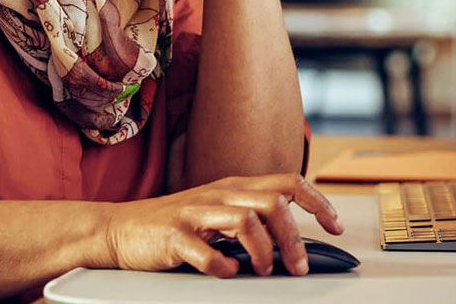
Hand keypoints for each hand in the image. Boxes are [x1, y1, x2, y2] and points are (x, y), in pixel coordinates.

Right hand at [100, 173, 343, 276]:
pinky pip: (205, 250)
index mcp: (234, 187)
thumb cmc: (174, 225)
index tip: (335, 226)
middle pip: (273, 203)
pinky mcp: (174, 236)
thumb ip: (251, 219)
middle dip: (294, 237)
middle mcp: (220, 195)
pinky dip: (222, 265)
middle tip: (298, 266)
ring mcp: (196, 213)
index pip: (288, 182)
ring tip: (263, 271)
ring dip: (263, 251)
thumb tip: (292, 241)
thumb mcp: (217, 213)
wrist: (119, 228)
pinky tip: (227, 273)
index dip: (317, 202)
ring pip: (245, 221)